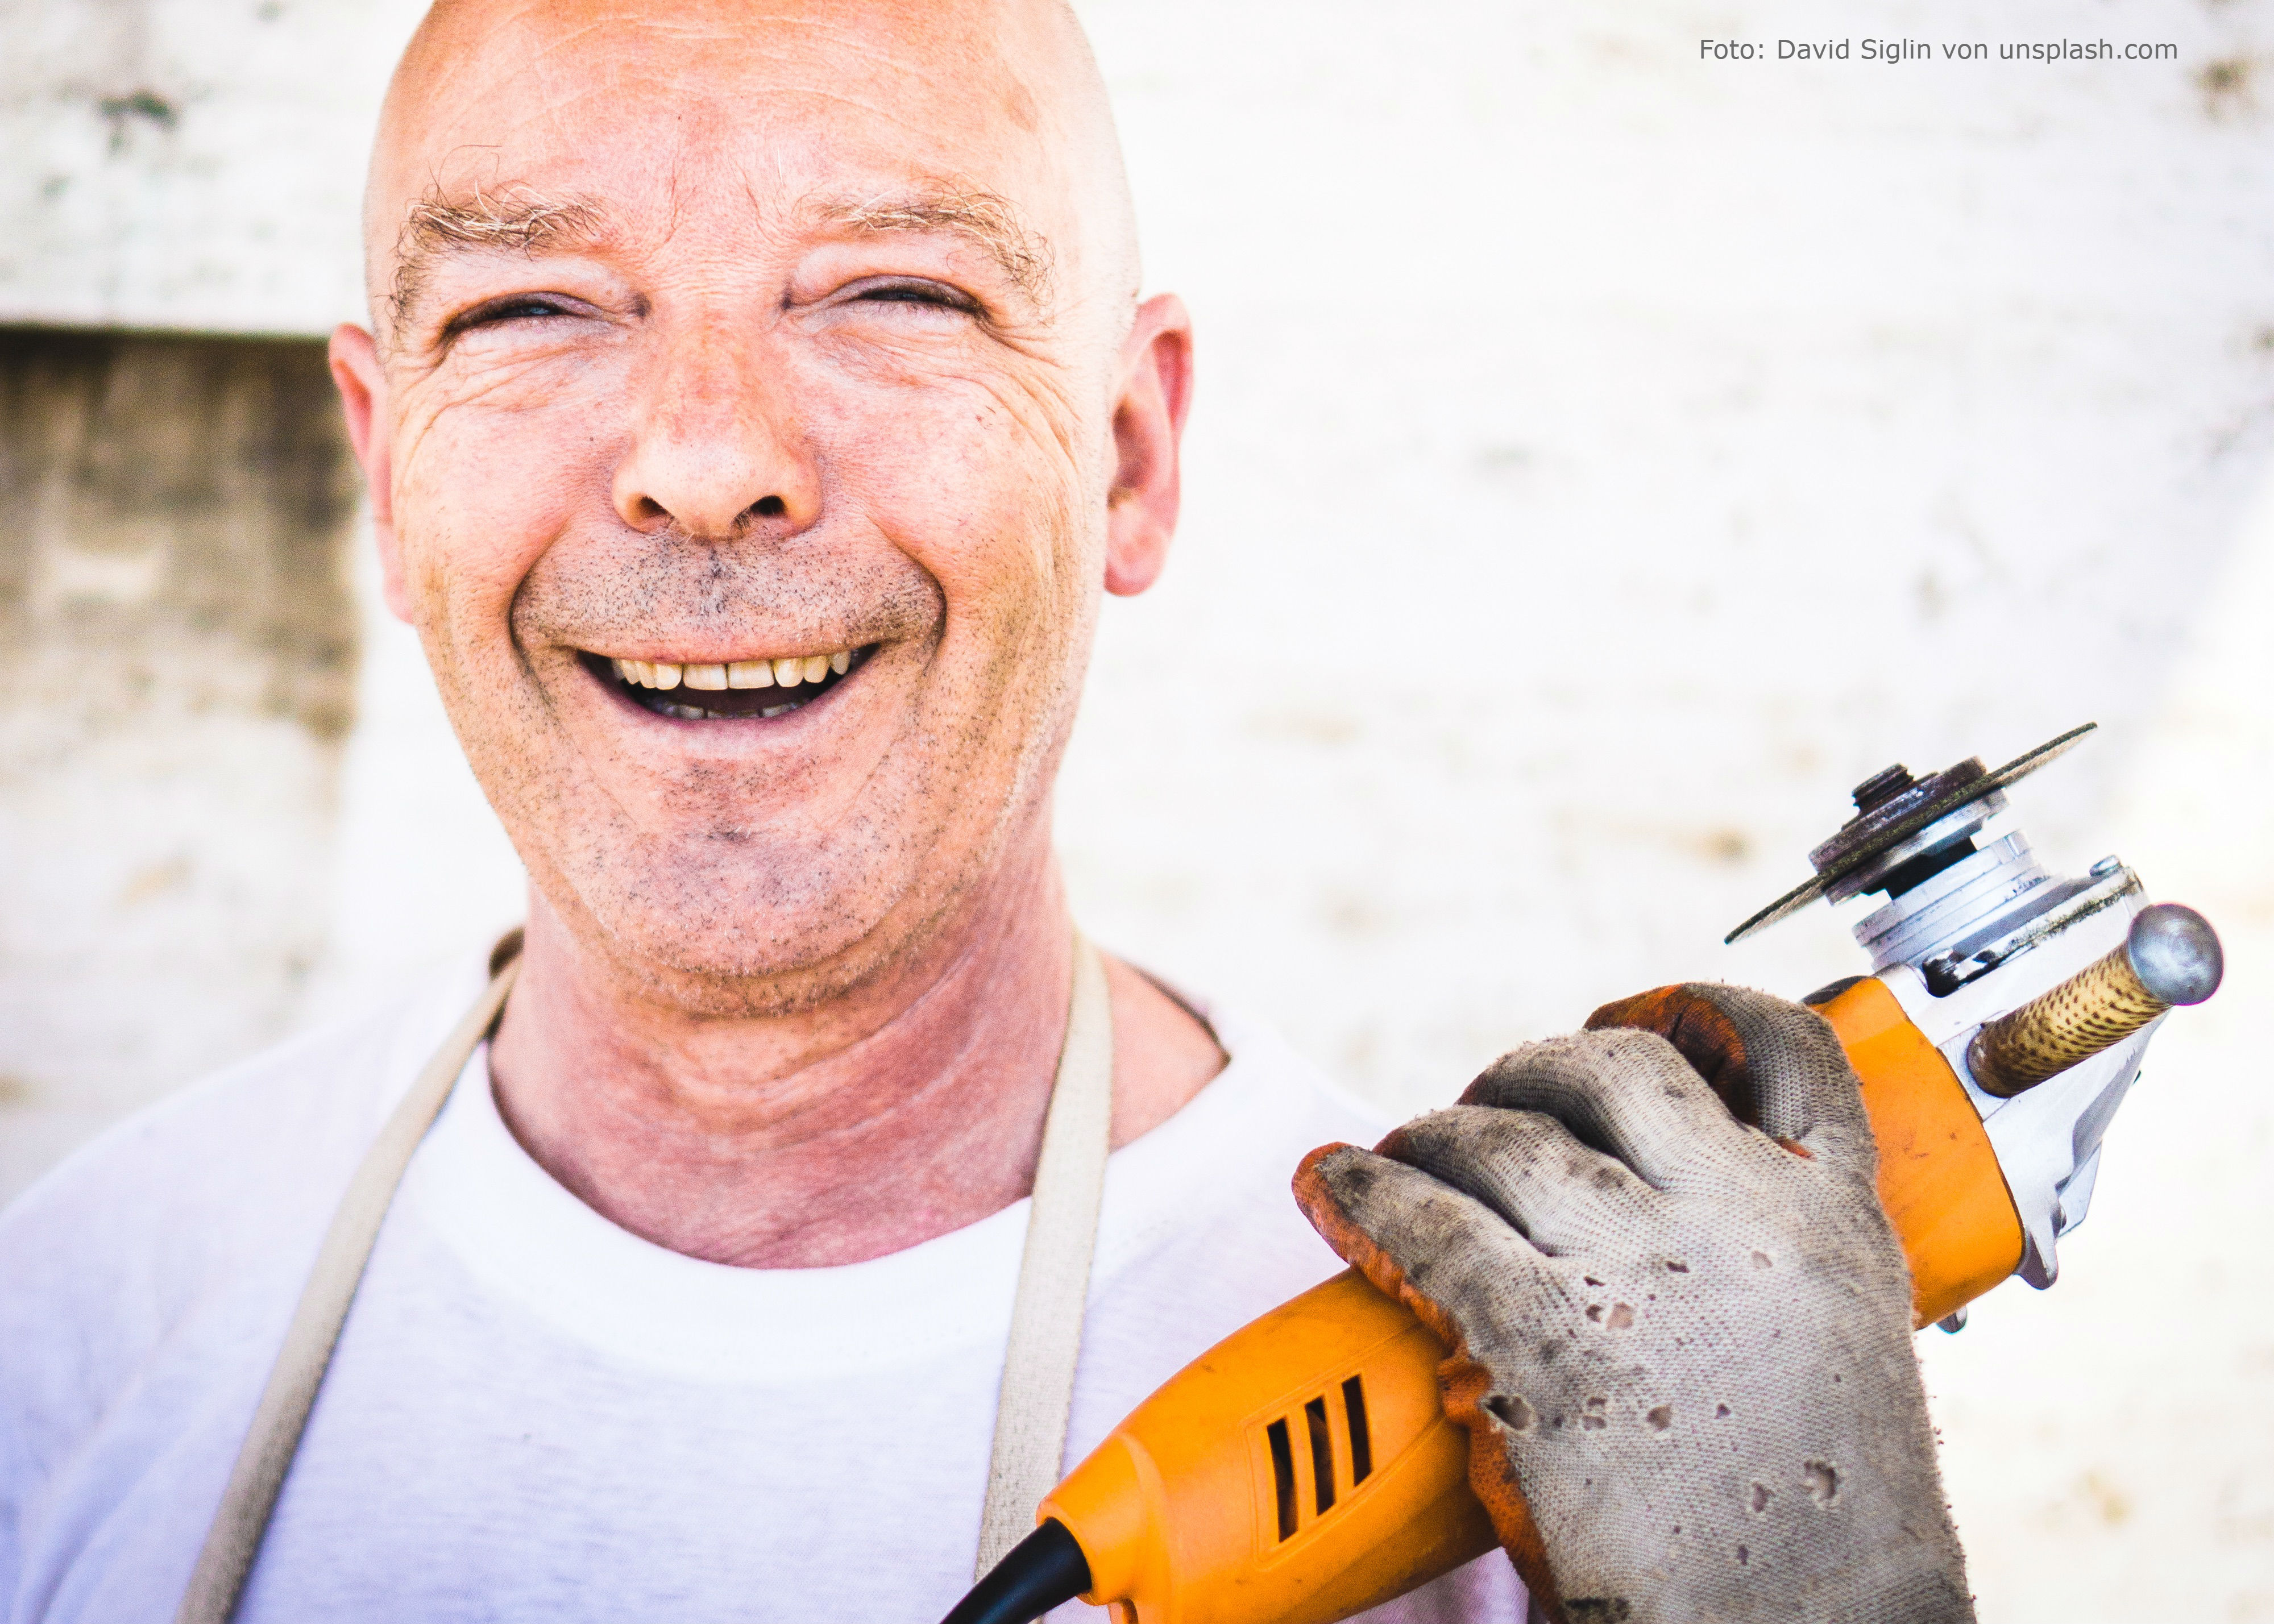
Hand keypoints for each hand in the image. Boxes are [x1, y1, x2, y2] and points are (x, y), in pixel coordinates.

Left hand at [1294, 984, 1972, 1623]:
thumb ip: (1767, 1264)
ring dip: (1435, 1136)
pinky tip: (1330, 1189)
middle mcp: (1741, 1220)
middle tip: (1490, 1113)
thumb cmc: (1819, 1529)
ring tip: (1400, 1161)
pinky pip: (1427, 1226)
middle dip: (1532, 1072)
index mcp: (1836, 1221)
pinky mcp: (1544, 1340)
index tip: (1629, 1020)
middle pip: (1612, 1069)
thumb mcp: (1839, 1351)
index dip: (1696, 1010)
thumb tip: (1657, 1216)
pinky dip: (1364, 1195)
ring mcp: (1641, 1272)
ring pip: (1505, 1139)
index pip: (1785, 1048)